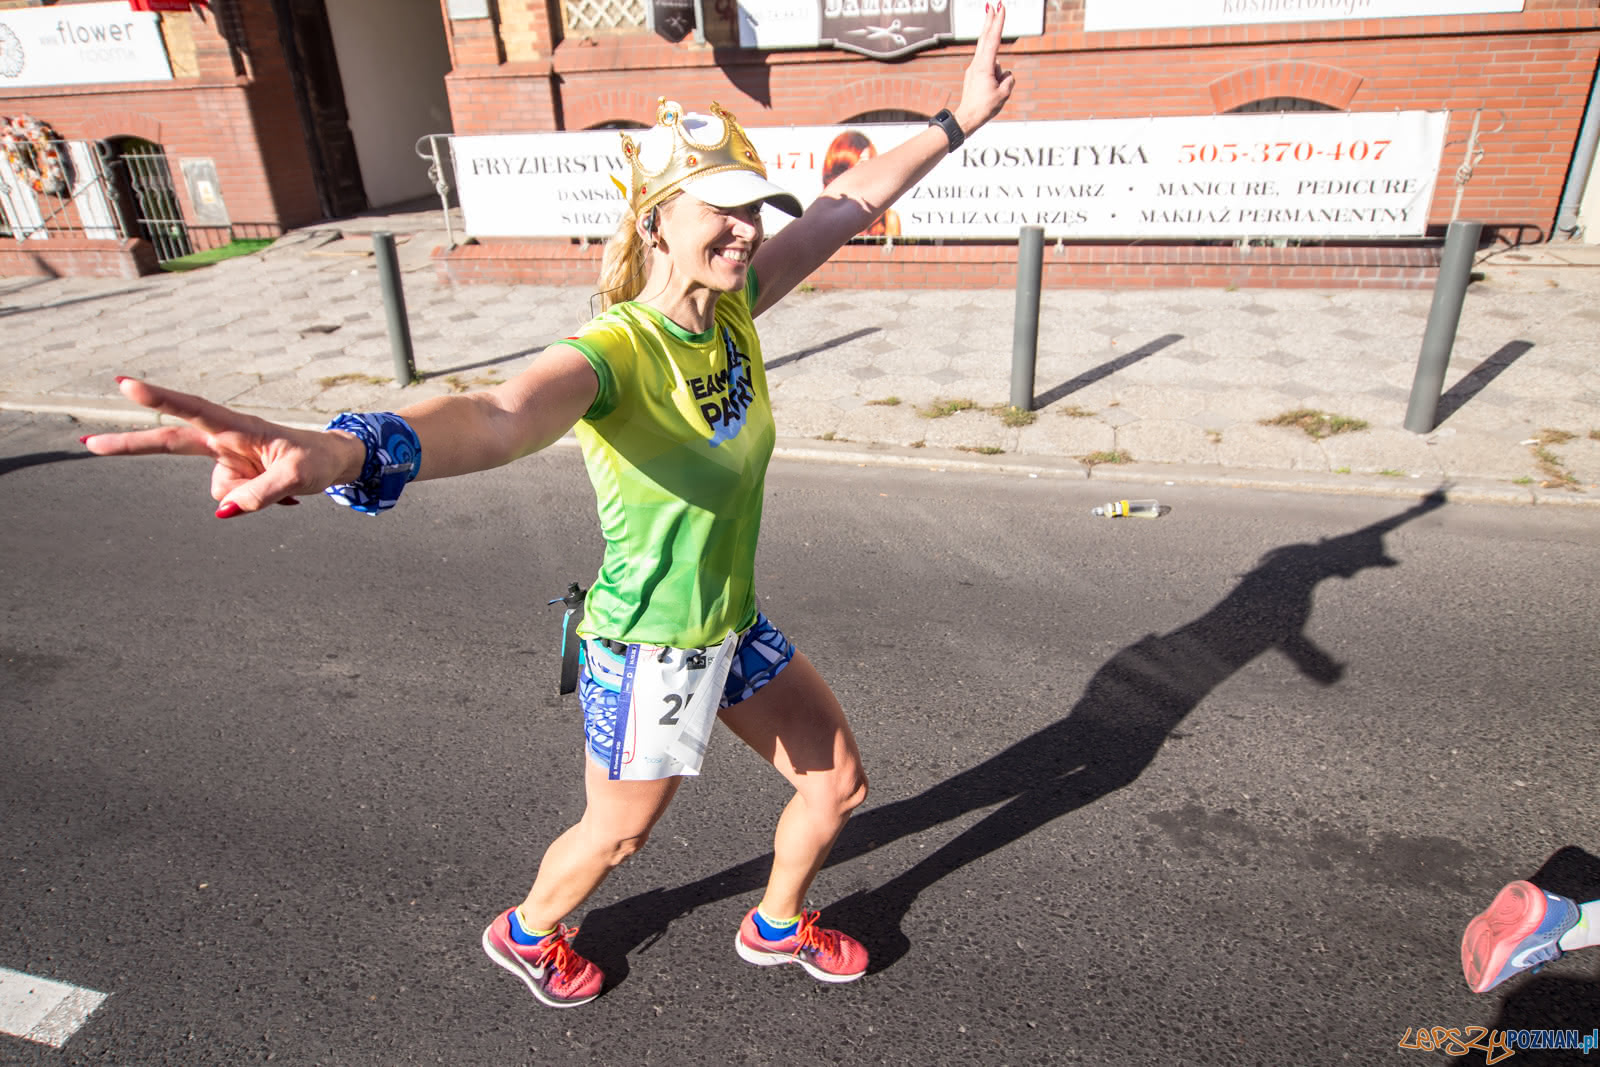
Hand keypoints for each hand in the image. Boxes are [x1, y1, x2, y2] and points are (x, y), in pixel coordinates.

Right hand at [80, 378, 365, 518]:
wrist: (330, 463)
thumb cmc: (315, 460)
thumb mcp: (297, 478)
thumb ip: (260, 494)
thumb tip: (223, 511)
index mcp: (238, 426)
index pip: (193, 410)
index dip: (159, 399)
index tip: (125, 384)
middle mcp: (225, 440)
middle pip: (169, 442)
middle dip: (130, 444)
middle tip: (88, 444)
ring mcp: (225, 458)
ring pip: (219, 490)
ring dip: (245, 496)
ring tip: (281, 486)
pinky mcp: (231, 475)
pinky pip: (230, 500)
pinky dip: (250, 501)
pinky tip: (278, 495)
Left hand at [954, 3, 1015, 135]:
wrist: (967, 118)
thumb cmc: (984, 108)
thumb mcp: (1003, 93)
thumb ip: (1008, 78)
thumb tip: (1003, 72)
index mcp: (984, 66)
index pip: (993, 39)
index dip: (998, 22)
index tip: (1000, 8)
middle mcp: (977, 64)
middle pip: (985, 38)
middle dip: (990, 21)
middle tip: (993, 5)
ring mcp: (974, 69)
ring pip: (993, 62)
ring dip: (999, 74)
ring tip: (993, 93)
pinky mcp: (973, 75)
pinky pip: (990, 71)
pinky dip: (995, 77)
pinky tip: (990, 92)